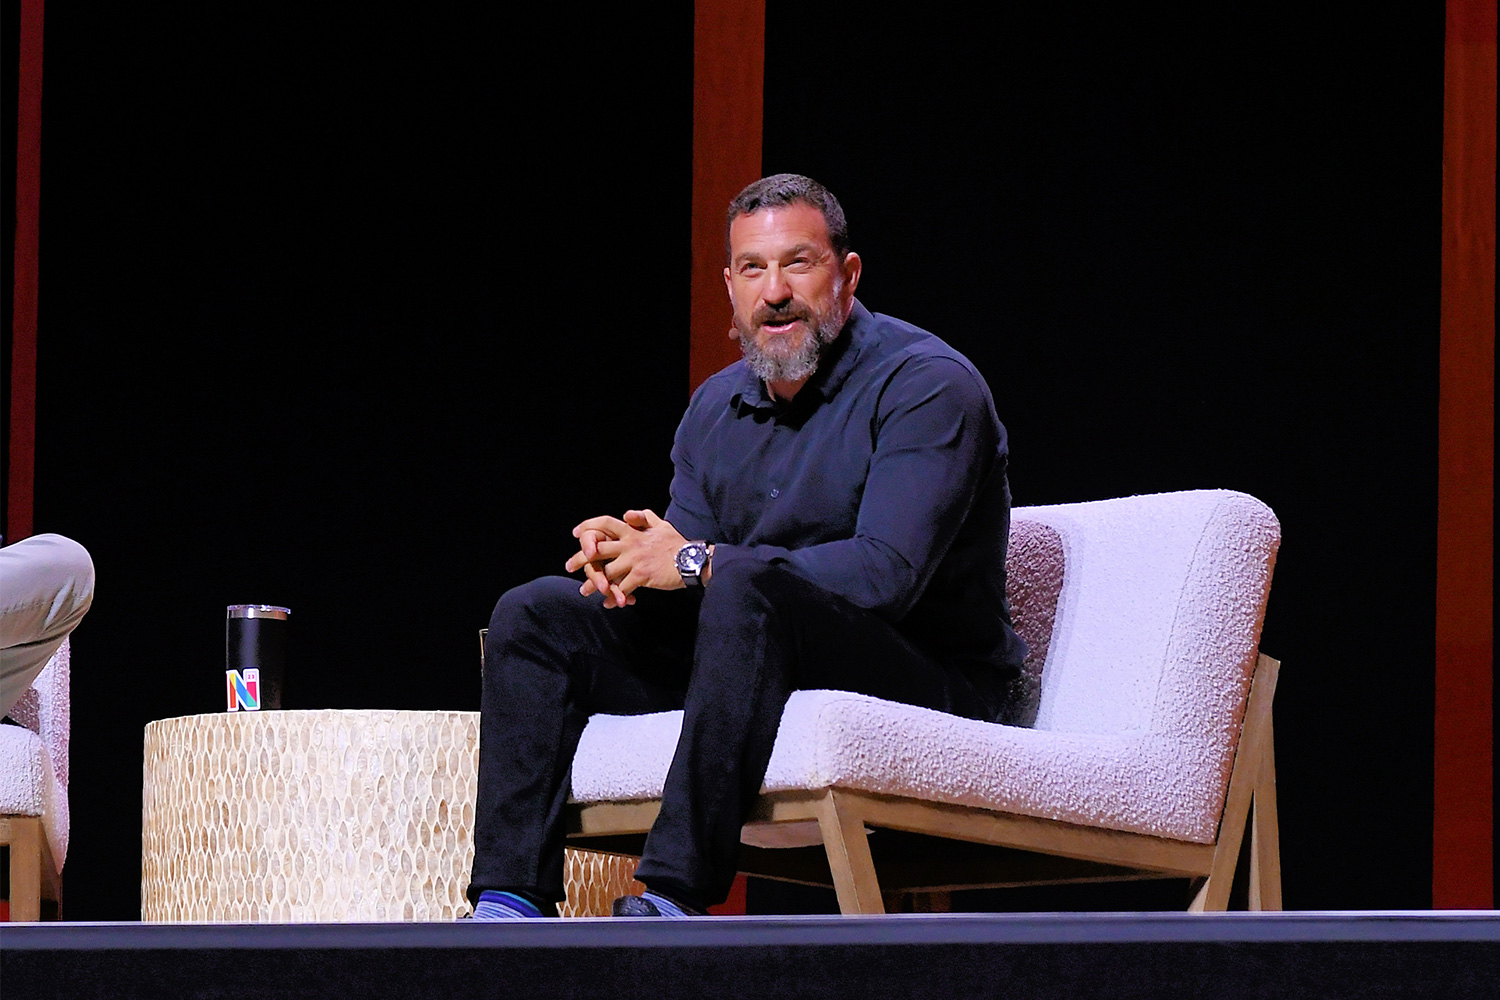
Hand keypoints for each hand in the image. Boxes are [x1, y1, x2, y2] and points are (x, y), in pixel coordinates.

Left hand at [564, 509, 687, 607]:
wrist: (691, 560)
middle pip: (597, 550)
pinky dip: (614, 597)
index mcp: (632, 532)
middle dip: (581, 558)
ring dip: (594, 584)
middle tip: (569, 566)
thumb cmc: (676, 544)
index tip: (576, 534)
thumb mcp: (660, 525)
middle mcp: (630, 545)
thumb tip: (627, 515)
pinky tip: (609, 603)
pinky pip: (621, 588)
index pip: (605, 523)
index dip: (588, 526)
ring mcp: (634, 561)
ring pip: (606, 573)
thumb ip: (643, 518)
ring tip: (585, 591)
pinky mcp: (641, 576)